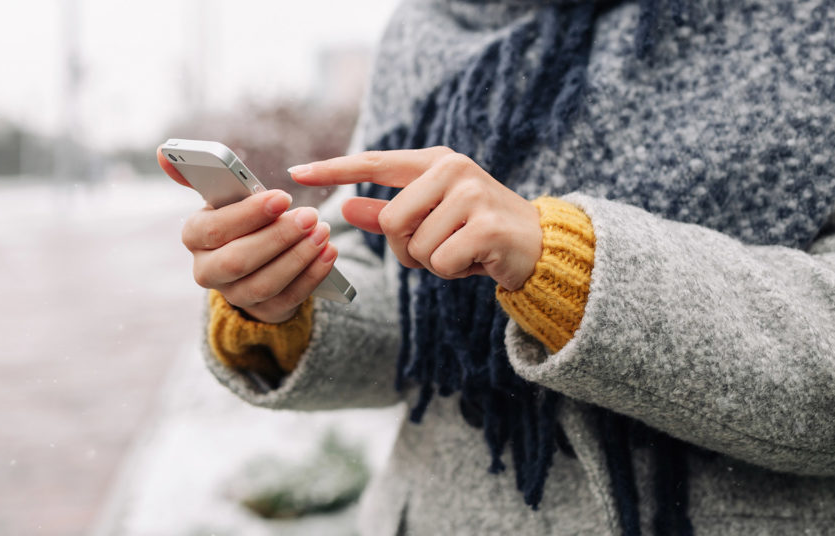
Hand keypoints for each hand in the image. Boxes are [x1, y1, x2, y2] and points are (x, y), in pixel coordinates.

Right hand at [157, 146, 337, 323]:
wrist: (258, 263)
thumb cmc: (243, 221)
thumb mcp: (225, 200)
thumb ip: (203, 176)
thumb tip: (161, 152)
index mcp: (195, 237)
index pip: (213, 229)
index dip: (249, 215)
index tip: (282, 197)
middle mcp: (207, 271)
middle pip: (238, 260)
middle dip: (277, 237)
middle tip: (310, 215)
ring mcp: (235, 296)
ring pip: (264, 283)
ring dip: (298, 257)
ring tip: (323, 232)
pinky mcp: (264, 311)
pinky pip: (289, 299)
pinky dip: (312, 275)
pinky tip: (328, 253)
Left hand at [288, 146, 541, 290]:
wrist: (537, 246)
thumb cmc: (476, 231)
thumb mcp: (431, 217)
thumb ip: (387, 212)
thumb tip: (345, 208)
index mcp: (434, 162)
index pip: (374, 163)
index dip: (334, 169)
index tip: (296, 172)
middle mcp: (452, 169)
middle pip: (391, 222)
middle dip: (406, 248)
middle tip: (439, 246)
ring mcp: (472, 195)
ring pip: (415, 246)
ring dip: (431, 262)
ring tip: (461, 250)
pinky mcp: (486, 226)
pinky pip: (439, 262)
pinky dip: (451, 272)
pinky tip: (474, 261)